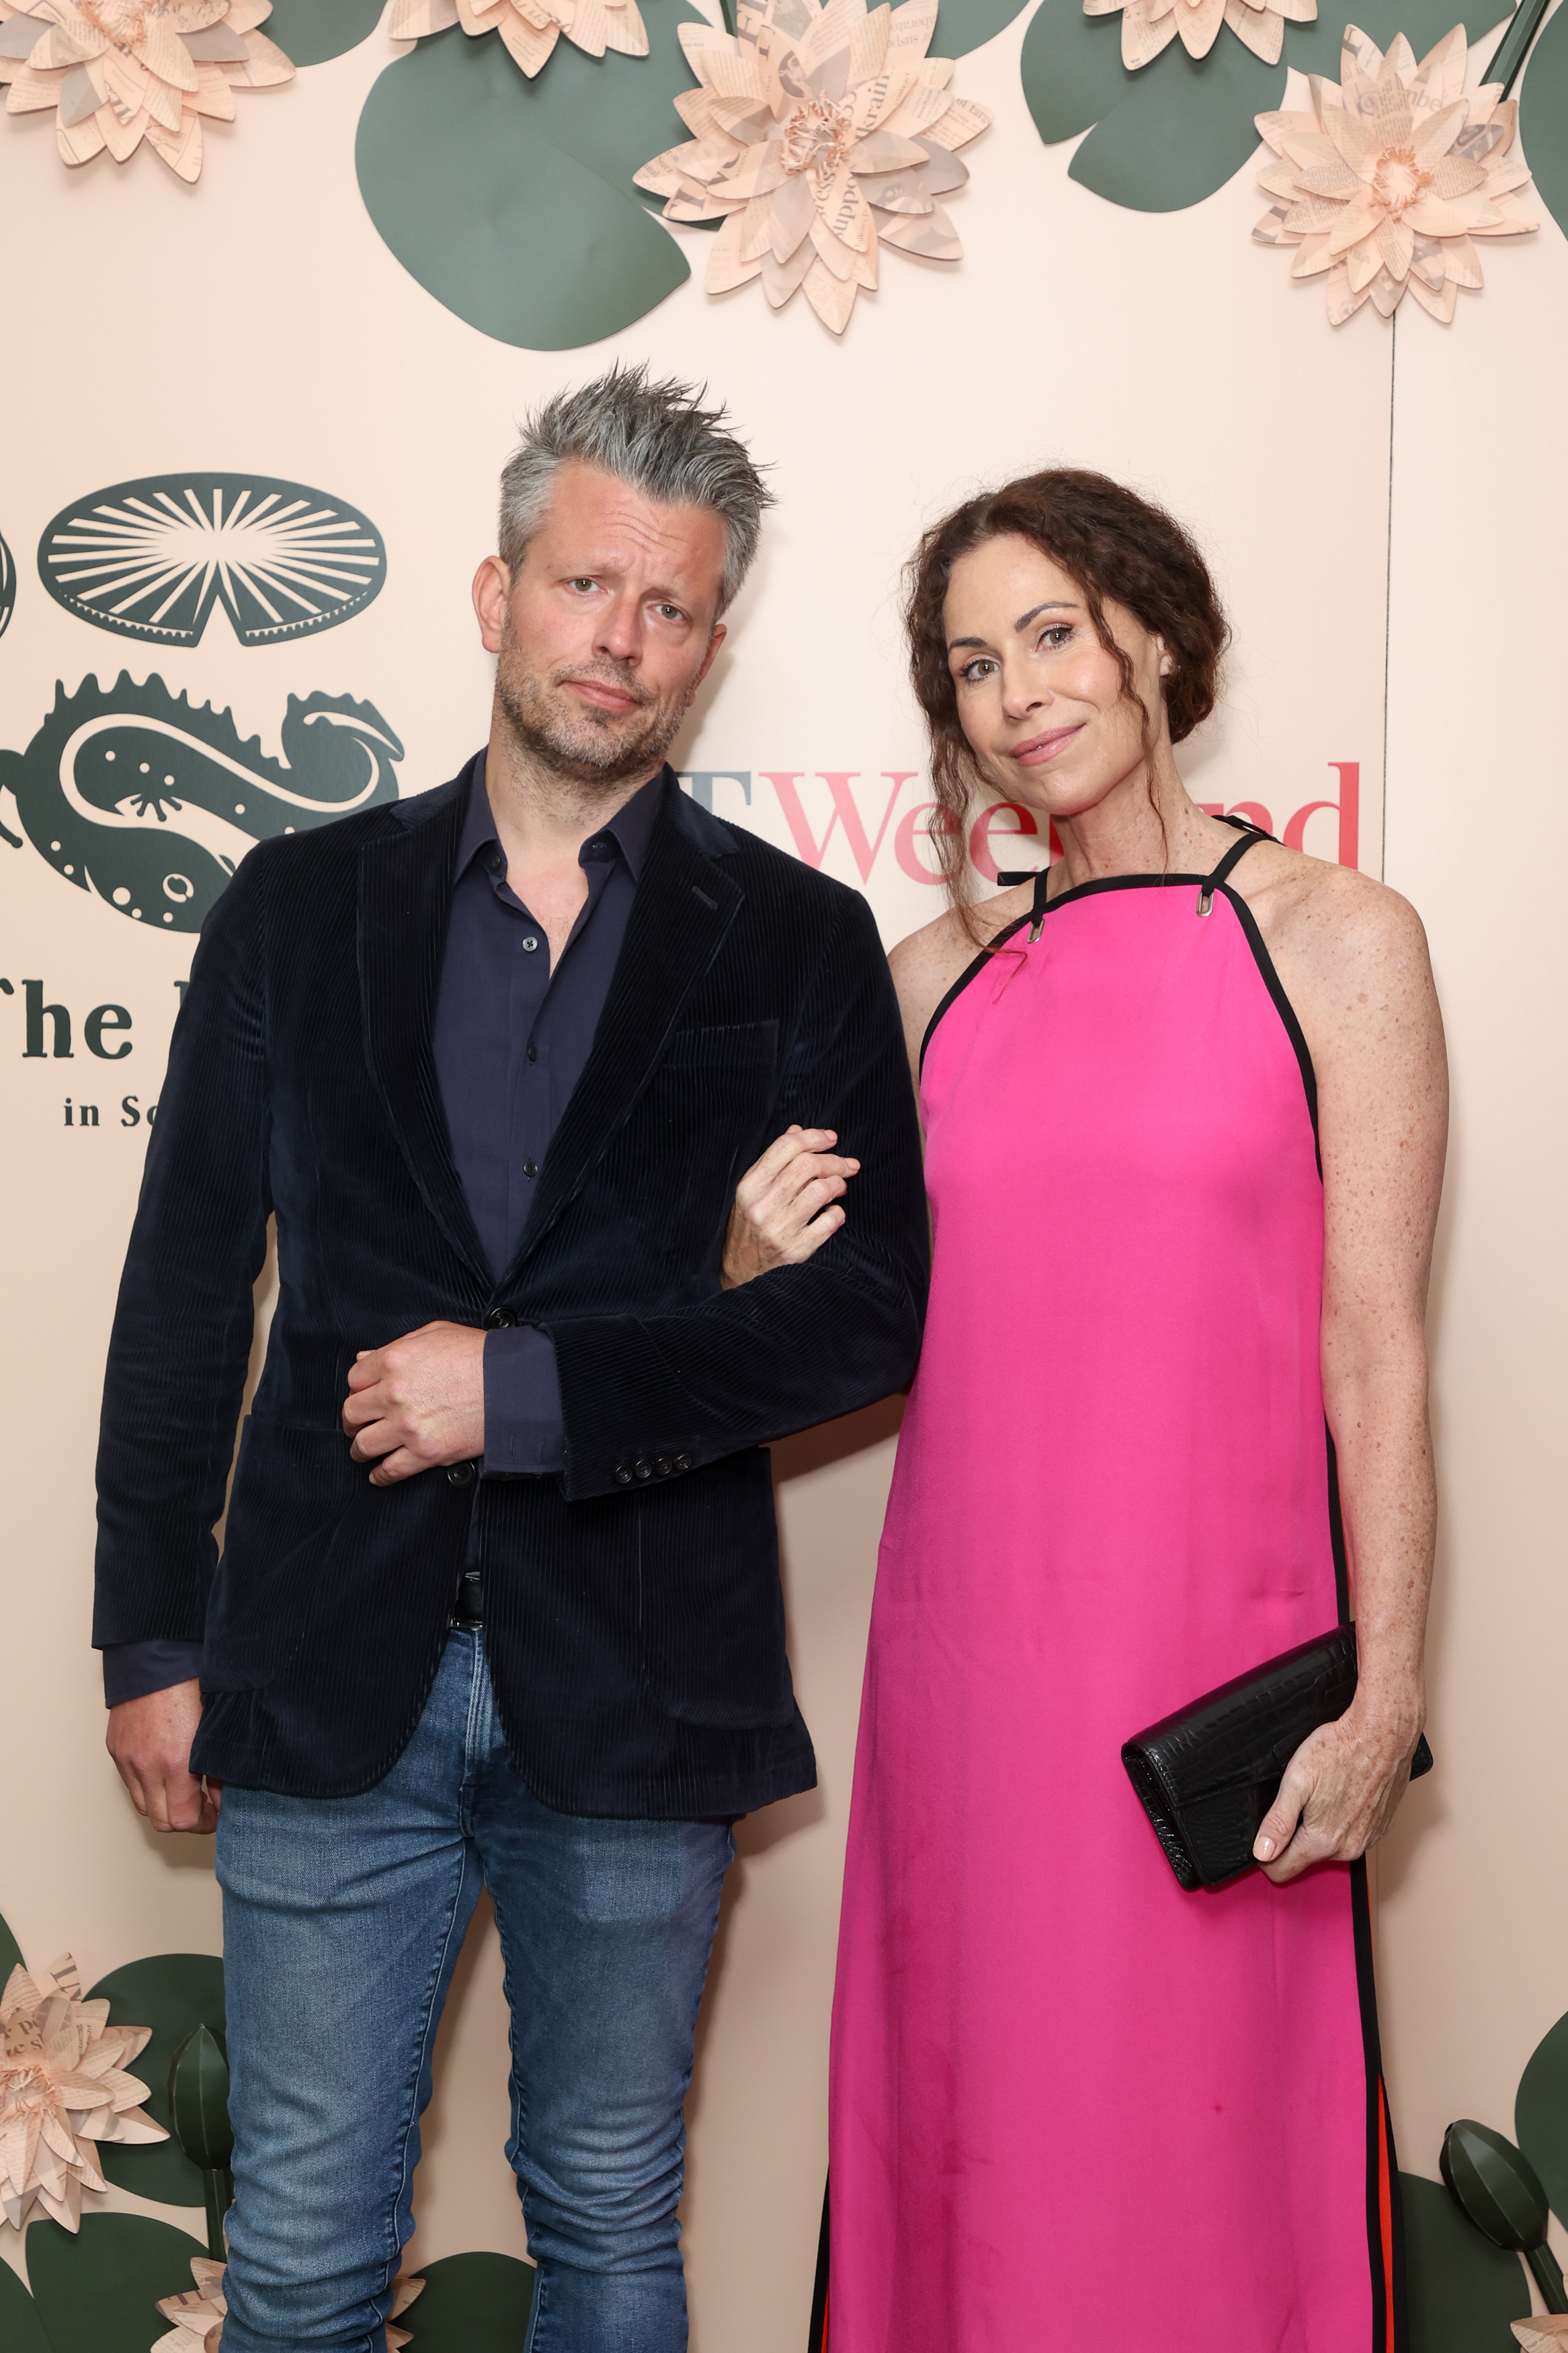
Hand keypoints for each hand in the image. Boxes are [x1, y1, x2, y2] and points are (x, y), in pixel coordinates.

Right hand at [107, 1681, 218, 1834]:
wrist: (156, 1654)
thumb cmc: (191, 1683)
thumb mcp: (216, 1729)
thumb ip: (219, 1768)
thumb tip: (219, 1797)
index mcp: (176, 1762)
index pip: (183, 1820)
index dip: (204, 1823)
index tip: (215, 1815)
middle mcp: (147, 1765)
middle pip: (161, 1820)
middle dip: (184, 1820)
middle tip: (202, 1808)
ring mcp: (128, 1758)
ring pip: (143, 1804)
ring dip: (164, 1804)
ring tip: (184, 1790)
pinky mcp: (116, 1748)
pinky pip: (130, 1782)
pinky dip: (147, 1786)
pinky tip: (165, 1771)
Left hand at [343, 1320, 485, 1484]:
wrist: (513, 1384)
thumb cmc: (480, 1356)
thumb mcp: (436, 1333)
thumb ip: (397, 1346)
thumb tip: (366, 1359)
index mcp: (394, 1361)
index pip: (354, 1378)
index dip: (358, 1388)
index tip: (363, 1396)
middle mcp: (394, 1394)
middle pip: (352, 1413)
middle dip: (354, 1421)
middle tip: (358, 1425)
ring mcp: (408, 1426)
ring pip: (364, 1445)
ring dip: (361, 1449)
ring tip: (364, 1450)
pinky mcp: (425, 1452)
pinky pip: (390, 1470)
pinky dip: (380, 1476)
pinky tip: (379, 1474)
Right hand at [722, 1126, 860, 1289]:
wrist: (739, 1275)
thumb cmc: (748, 1228)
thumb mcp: (751, 1192)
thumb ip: (774, 1162)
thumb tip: (797, 1131)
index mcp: (749, 1186)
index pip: (785, 1146)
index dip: (814, 1137)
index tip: (831, 1138)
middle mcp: (762, 1206)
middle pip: (807, 1165)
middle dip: (834, 1160)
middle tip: (847, 1165)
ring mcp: (779, 1229)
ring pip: (821, 1190)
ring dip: (838, 1184)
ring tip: (840, 1187)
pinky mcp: (796, 1251)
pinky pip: (829, 1222)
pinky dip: (838, 1213)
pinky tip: (834, 1213)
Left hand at [1253, 1684, 1423, 1883]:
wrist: (1383, 1733)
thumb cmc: (1340, 1751)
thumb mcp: (1296, 1782)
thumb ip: (1277, 1822)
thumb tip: (1262, 1852)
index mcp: (1322, 1841)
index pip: (1282, 1870)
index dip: (1265, 1856)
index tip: (1264, 1837)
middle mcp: (1348, 1848)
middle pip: (1306, 1856)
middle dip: (1295, 1835)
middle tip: (1298, 1799)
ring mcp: (1367, 1839)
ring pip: (1329, 1845)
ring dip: (1321, 1825)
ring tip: (1322, 1792)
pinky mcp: (1380, 1827)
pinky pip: (1351, 1833)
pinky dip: (1343, 1818)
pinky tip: (1342, 1793)